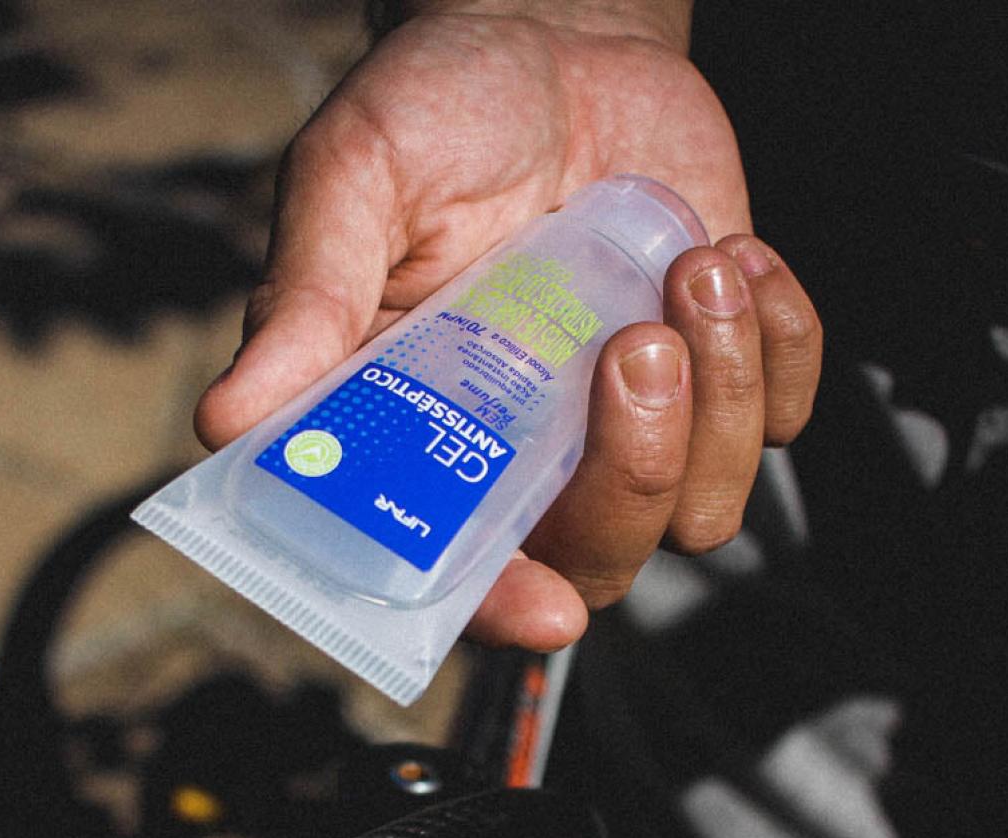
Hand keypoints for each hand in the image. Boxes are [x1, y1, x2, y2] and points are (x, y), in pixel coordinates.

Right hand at [195, 4, 820, 649]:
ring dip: (725, 395)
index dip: (503, 607)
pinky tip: (735, 262)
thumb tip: (222, 419)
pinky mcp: (718, 365)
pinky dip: (784, 346)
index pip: (460, 564)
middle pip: (602, 554)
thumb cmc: (433, 109)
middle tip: (631, 343)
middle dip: (637, 471)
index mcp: (423, 430)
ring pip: (707, 506)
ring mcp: (628, 413)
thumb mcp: (353, 184)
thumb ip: (307, 300)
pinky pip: (785, 418)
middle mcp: (527, 446)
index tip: (550, 610)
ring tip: (691, 269)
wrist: (552, 35)